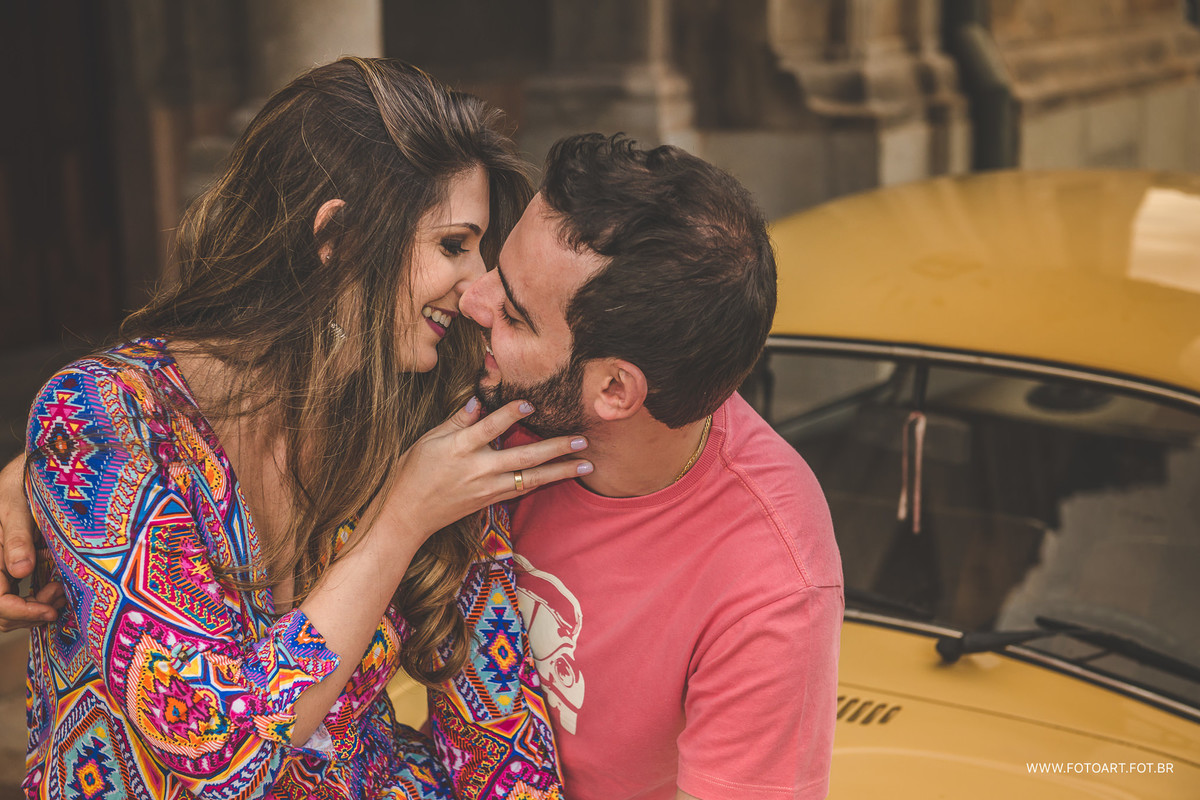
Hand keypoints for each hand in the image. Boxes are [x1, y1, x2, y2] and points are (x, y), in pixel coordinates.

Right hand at [0, 455, 64, 630]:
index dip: (21, 612)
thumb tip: (21, 571)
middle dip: (31, 613)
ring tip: (62, 593)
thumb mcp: (16, 507)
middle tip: (61, 598)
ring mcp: (0, 570)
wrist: (24, 475)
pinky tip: (58, 588)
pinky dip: (38, 599)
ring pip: (11, 609)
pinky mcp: (10, 568)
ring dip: (36, 608)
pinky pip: (19, 596)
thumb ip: (16, 538)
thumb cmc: (17, 486)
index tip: (50, 610)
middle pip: (2, 613)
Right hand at [376, 398, 589, 545]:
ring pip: (530, 478)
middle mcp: (478, 469)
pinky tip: (562, 476)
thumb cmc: (414, 471)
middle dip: (555, 448)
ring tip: (586, 463)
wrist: (408, 515)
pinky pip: (522, 489)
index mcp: (459, 448)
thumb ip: (457, 420)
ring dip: (560, 470)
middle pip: (523, 457)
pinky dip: (543, 481)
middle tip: (581, 439)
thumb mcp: (429, 439)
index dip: (509, 415)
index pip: (489, 428)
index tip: (530, 403)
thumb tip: (479, 399)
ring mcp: (487, 488)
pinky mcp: (490, 500)